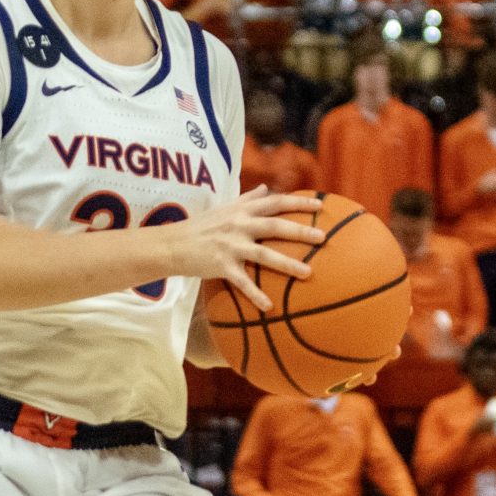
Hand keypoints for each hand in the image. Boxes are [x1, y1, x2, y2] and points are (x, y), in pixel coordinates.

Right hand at [164, 188, 324, 313]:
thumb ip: (247, 199)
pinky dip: (256, 295)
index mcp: (242, 211)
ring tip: (308, 273)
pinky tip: (270, 307)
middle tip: (323, 238)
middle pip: (274, 225)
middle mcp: (238, 225)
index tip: (319, 205)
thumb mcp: (224, 208)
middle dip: (300, 230)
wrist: (172, 244)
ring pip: (264, 254)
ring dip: (287, 264)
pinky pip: (242, 282)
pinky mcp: (221, 265)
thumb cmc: (201, 226)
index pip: (275, 201)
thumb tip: (266, 187)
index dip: (298, 201)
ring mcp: (230, 245)